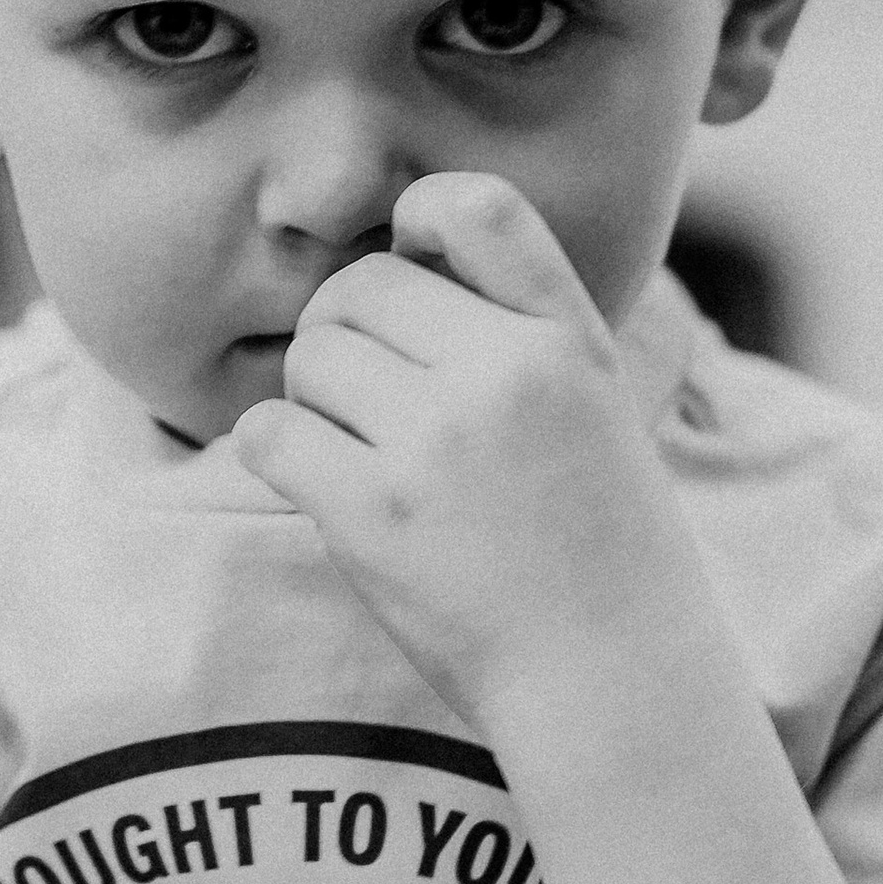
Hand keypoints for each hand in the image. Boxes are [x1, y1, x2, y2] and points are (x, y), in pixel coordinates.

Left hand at [229, 175, 671, 738]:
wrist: (613, 678)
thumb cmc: (601, 545)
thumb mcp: (599, 404)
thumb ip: (521, 324)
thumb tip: (404, 243)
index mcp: (566, 338)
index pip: (474, 205)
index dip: (416, 219)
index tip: (412, 269)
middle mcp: (503, 373)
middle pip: (359, 287)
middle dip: (344, 330)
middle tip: (367, 393)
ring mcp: (435, 444)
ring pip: (310, 357)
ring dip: (313, 399)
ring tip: (359, 450)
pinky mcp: (372, 515)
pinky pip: (270, 433)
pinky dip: (279, 452)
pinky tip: (320, 482)